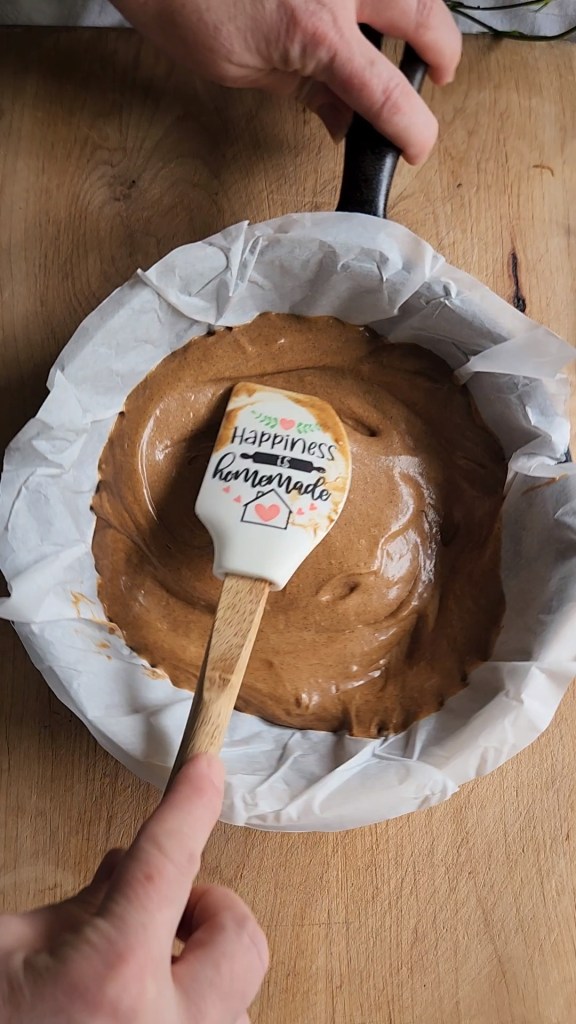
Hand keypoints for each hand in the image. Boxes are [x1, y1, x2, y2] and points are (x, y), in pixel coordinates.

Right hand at [0, 755, 267, 1023]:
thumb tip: (127, 867)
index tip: (206, 768)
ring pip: (237, 992)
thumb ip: (81, 905)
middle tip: (164, 909)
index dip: (189, 803)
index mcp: (112, 977)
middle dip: (206, 909)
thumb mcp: (14, 948)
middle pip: (238, 932)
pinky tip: (144, 1007)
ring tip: (145, 971)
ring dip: (201, 967)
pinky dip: (194, 1009)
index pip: (167, 860)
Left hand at [111, 0, 461, 162]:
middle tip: (438, 75)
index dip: (412, 129)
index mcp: (317, 35)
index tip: (417, 147)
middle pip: (424, 17)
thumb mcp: (245, 69)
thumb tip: (341, 115)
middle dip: (442, 51)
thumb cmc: (184, 6)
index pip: (386, 94)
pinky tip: (367, 13)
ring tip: (407, 38)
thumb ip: (304, 90)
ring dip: (417, 12)